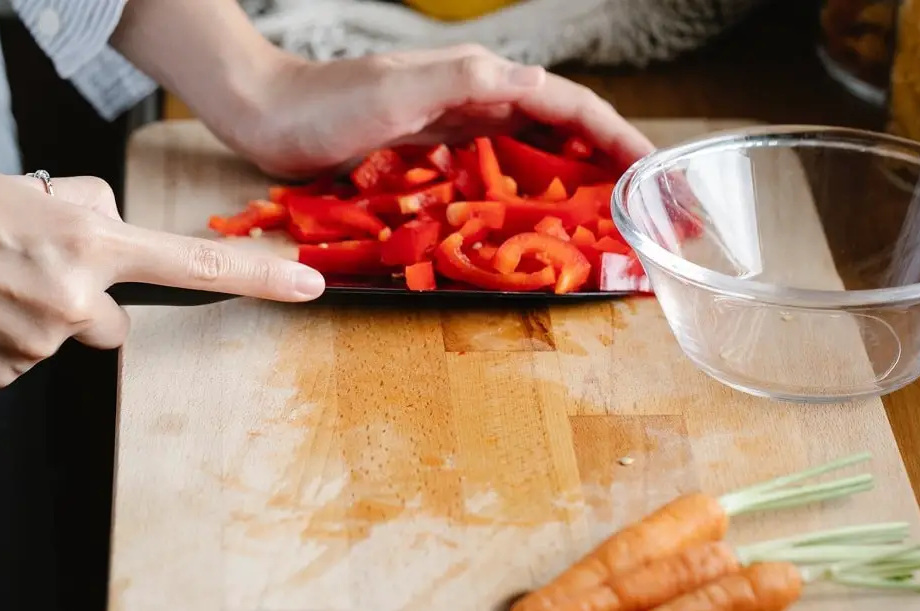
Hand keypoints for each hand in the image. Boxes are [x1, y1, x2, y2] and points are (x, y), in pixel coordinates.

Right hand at [0, 169, 324, 387]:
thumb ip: (93, 215)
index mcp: (90, 240)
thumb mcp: (34, 192)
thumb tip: (117, 233)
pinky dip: (1, 341)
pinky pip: (24, 362)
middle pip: (113, 322)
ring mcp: (39, 343)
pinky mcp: (3, 375)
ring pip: (62, 340)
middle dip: (83, 302)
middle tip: (23, 270)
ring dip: (34, 318)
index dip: (259, 277)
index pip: (194, 265)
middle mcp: (74, 297)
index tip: (308, 284)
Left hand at [217, 44, 656, 178]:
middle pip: (564, 129)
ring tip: (609, 221)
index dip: (617, 138)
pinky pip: (501, 174)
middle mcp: (480, 100)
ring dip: (577, 182)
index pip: (570, 106)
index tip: (652, 174)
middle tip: (644, 209)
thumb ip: (464, 82)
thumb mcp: (397, 89)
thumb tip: (533, 85)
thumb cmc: (325, 103)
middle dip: (610, 163)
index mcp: (483, 80)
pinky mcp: (437, 153)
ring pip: (537, 153)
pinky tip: (540, 222)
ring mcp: (460, 128)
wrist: (267, 113)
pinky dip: (531, 195)